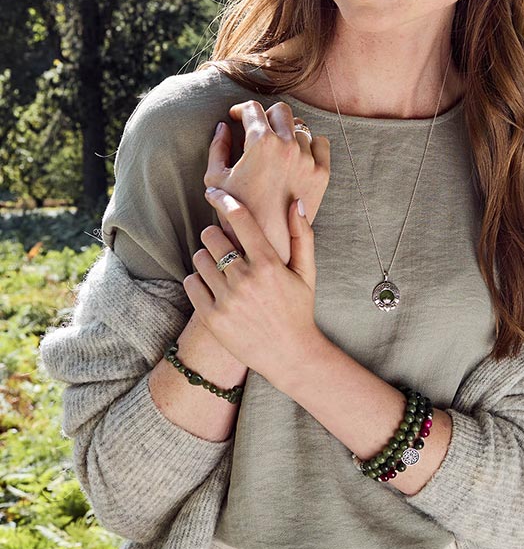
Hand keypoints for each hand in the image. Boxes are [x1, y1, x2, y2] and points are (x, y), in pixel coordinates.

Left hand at [186, 189, 322, 390]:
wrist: (290, 356)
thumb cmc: (299, 310)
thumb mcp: (307, 272)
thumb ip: (302, 235)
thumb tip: (297, 201)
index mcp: (269, 264)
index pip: (240, 219)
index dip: (224, 200)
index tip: (214, 192)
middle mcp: (246, 280)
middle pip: (212, 237)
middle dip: (215, 236)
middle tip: (223, 244)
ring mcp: (227, 300)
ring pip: (199, 259)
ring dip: (206, 258)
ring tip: (221, 268)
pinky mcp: (212, 318)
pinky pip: (191, 284)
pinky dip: (198, 280)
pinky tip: (213, 286)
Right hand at [204, 101, 329, 264]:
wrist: (268, 244)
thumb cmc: (237, 213)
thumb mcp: (215, 179)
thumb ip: (218, 147)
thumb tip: (225, 126)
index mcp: (261, 142)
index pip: (253, 108)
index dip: (241, 109)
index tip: (237, 117)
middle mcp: (288, 145)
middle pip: (281, 111)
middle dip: (265, 116)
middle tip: (256, 129)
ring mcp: (308, 159)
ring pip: (300, 127)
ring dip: (286, 131)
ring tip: (275, 146)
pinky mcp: (322, 174)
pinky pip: (320, 144)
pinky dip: (309, 143)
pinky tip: (298, 153)